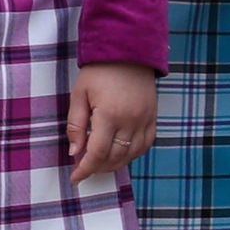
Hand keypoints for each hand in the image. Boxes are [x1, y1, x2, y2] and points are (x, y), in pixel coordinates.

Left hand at [67, 62, 160, 183]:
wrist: (129, 51)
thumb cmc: (99, 71)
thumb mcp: (79, 95)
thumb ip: (76, 125)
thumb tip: (75, 152)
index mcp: (109, 115)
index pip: (97, 153)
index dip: (85, 169)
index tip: (75, 178)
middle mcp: (131, 121)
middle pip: (116, 157)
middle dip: (98, 168)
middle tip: (84, 169)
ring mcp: (145, 119)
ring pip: (132, 154)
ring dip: (116, 164)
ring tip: (101, 163)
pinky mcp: (153, 116)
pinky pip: (147, 144)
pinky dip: (134, 154)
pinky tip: (122, 154)